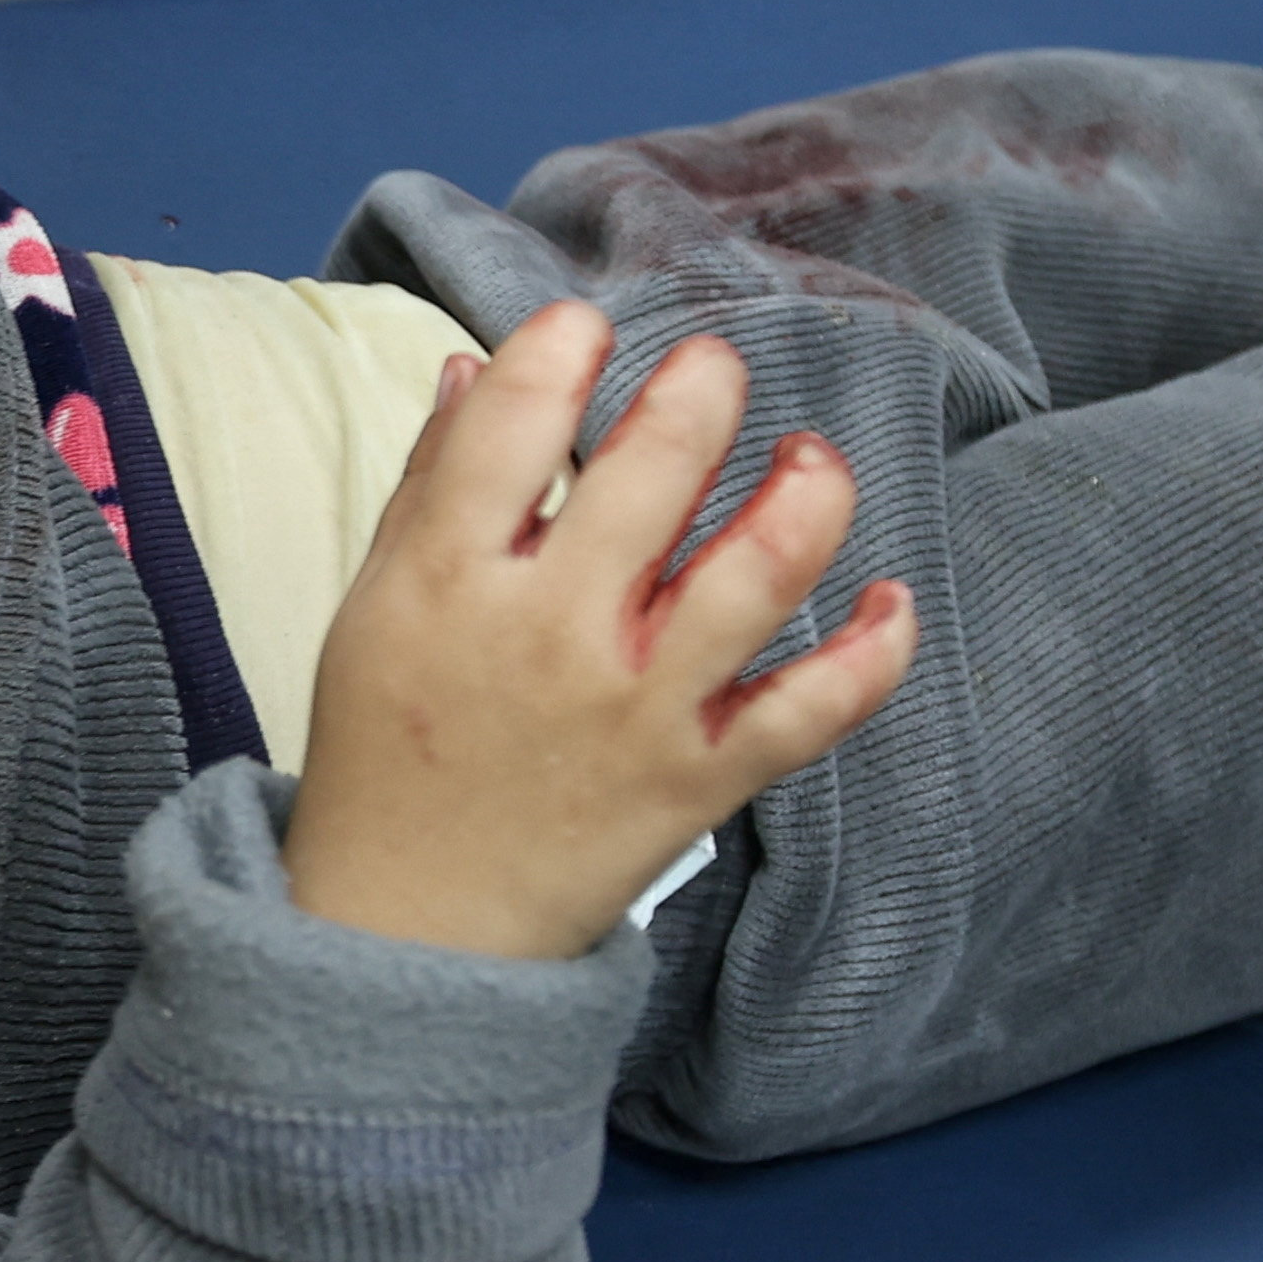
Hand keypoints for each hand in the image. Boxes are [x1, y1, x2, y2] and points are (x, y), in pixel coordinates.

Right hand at [279, 306, 919, 958]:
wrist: (410, 928)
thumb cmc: (389, 749)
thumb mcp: (376, 605)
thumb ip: (431, 484)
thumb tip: (469, 367)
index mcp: (450, 575)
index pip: (516, 417)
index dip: (564, 344)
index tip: (586, 333)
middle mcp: (552, 630)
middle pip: (655, 470)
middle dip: (702, 388)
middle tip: (714, 372)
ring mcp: (636, 706)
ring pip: (757, 573)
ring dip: (806, 493)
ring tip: (807, 460)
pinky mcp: (701, 778)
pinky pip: (814, 708)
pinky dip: (871, 652)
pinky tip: (886, 599)